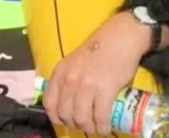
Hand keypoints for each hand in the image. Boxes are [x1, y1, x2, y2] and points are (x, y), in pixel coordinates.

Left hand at [41, 11, 151, 135]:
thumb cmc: (98, 50)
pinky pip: (100, 118)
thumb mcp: (74, 63)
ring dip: (89, 128)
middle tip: (84, 124)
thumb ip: (68, 79)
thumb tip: (68, 101)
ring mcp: (86, 86)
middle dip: (74, 124)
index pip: (49, 103)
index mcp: (60, 72)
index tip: (65, 121)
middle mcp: (69, 80)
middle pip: (65, 114)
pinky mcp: (104, 91)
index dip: (56, 117)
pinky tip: (106, 128)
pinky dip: (103, 128)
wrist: (119, 39)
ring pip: (81, 119)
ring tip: (96, 128)